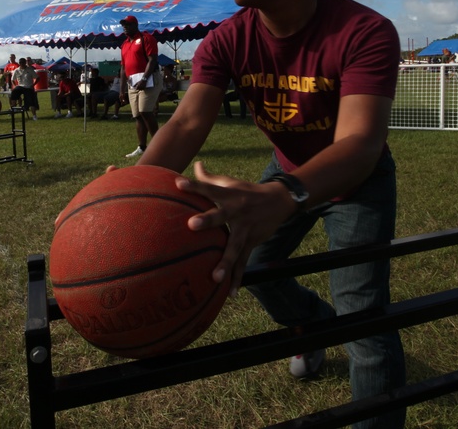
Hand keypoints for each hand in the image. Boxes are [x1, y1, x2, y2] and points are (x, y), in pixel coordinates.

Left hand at [176, 161, 297, 293]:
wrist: (279, 200)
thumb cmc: (246, 191)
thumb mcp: (230, 182)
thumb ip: (209, 178)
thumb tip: (195, 165)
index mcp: (228, 195)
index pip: (208, 188)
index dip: (194, 185)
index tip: (178, 184)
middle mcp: (236, 210)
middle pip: (221, 215)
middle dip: (208, 220)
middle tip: (191, 224)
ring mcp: (245, 228)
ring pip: (235, 246)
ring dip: (226, 262)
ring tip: (214, 277)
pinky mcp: (252, 242)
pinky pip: (243, 262)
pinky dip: (237, 278)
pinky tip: (229, 292)